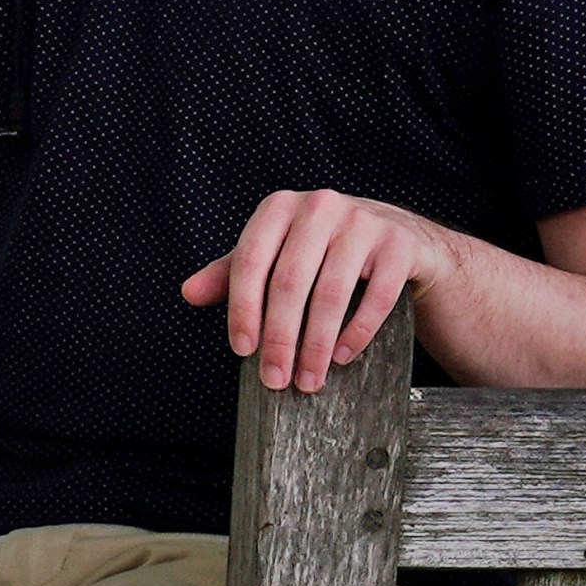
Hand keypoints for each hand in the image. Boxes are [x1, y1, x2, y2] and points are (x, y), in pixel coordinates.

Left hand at [180, 188, 460, 393]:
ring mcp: (363, 222)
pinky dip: (357, 332)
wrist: (393, 237)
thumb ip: (232, 272)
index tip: (242, 350)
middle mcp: (320, 206)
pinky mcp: (397, 244)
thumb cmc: (321, 250)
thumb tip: (189, 293)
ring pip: (332, 292)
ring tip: (308, 379)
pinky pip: (376, 296)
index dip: (243, 308)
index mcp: (280, 207)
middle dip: (280, 338)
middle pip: (290, 281)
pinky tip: (342, 357)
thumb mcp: (275, 253)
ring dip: (317, 344)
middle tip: (275, 379)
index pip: (251, 260)